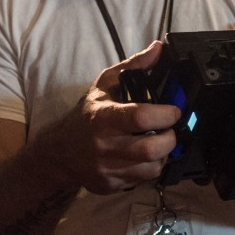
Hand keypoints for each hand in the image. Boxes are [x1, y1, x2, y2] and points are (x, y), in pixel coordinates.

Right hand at [50, 41, 180, 194]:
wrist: (60, 152)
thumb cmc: (87, 115)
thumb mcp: (105, 85)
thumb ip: (134, 66)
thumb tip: (158, 48)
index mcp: (103, 117)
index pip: (140, 118)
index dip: (165, 114)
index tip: (174, 111)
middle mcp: (104, 146)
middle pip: (151, 149)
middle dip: (171, 139)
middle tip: (171, 130)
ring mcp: (107, 169)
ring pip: (151, 168)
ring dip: (164, 155)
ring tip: (160, 143)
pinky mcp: (110, 185)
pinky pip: (142, 180)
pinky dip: (150, 168)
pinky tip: (146, 156)